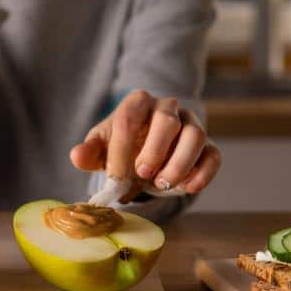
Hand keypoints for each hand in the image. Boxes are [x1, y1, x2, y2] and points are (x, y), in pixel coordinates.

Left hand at [69, 90, 221, 195]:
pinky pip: (213, 155)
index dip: (121, 147)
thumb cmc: (122, 147)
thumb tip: (77, 156)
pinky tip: (188, 188)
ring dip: (180, 162)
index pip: (129, 117)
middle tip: (142, 174)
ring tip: (163, 184)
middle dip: (155, 149)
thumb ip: (89, 152)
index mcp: (137, 102)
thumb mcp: (102, 148)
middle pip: (168, 120)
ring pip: (195, 135)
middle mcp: (168, 108)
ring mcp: (192, 125)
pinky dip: (203, 173)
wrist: (147, 155)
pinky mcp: (208, 146)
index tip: (115, 174)